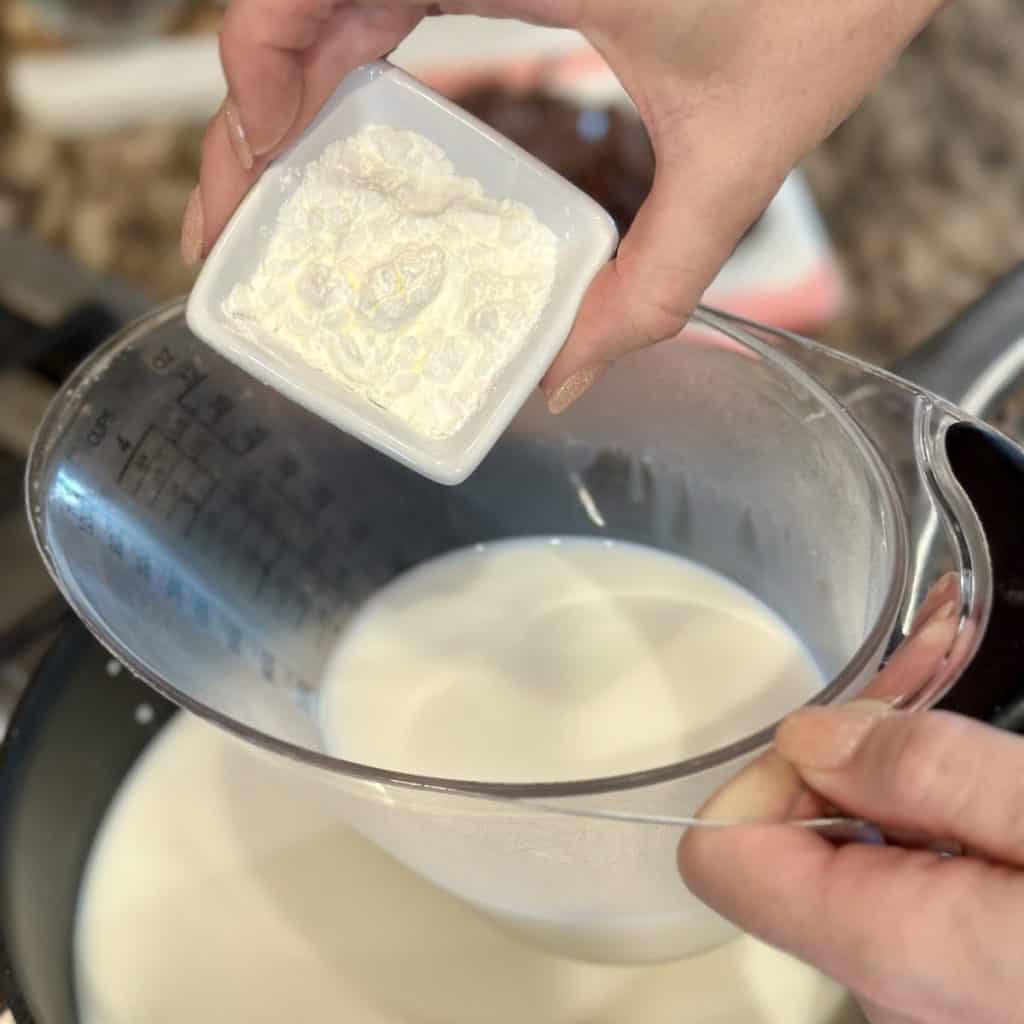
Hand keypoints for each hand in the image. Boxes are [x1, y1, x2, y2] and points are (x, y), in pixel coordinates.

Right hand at [184, 0, 945, 408]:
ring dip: (294, 92)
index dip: (251, 82)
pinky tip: (357, 139)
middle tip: (238, 223)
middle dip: (253, 115)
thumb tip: (572, 374)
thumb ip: (656, 277)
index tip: (254, 180)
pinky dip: (357, 60)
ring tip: (279, 196)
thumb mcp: (739, 152)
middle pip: (303, 1)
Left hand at [678, 701, 1023, 1023]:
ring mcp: (921, 989)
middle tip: (922, 688)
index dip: (776, 774)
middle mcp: (883, 987)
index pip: (722, 852)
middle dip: (847, 758)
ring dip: (895, 778)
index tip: (863, 738)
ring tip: (955, 711)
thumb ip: (924, 773)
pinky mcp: (956, 977)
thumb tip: (804, 740)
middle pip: (789, 845)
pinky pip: (903, 882)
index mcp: (887, 949)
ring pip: (852, 855)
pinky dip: (930, 819)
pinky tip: (978, 779)